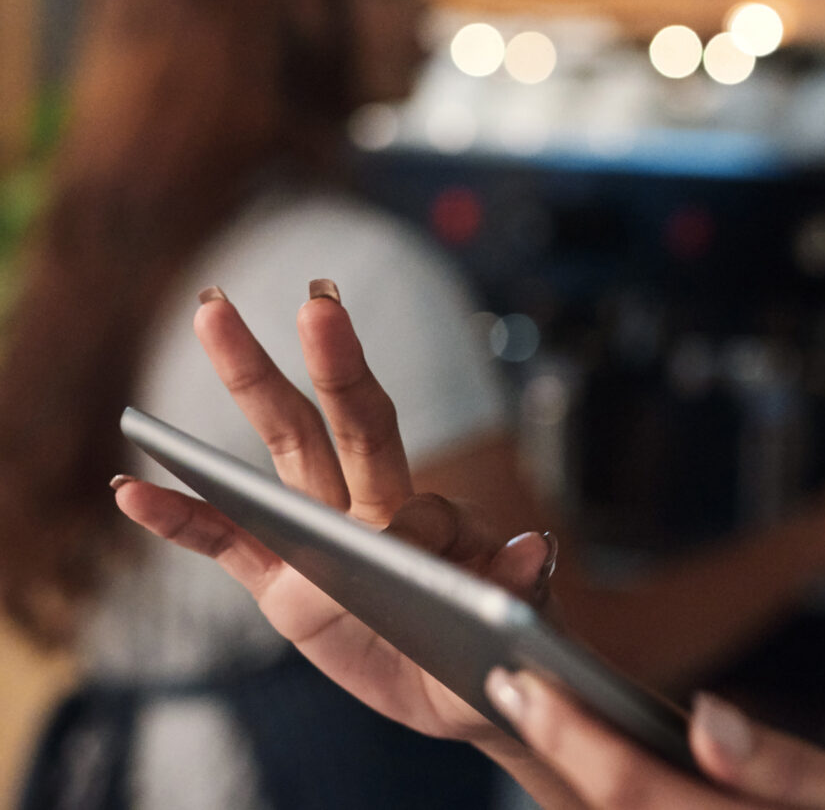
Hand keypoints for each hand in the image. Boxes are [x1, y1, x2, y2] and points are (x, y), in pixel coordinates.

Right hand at [113, 286, 552, 746]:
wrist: (463, 686)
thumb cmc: (495, 649)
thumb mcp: (514, 628)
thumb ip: (517, 585)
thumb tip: (534, 546)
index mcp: (426, 519)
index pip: (410, 500)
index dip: (409, 529)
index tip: (403, 556)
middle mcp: (368, 510)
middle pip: (340, 425)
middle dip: (325, 362)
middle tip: (316, 295)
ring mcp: (318, 539)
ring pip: (278, 451)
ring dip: (249, 382)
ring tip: (214, 314)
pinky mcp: (280, 587)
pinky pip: (223, 542)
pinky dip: (180, 518)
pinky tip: (134, 488)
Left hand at [488, 671, 824, 808]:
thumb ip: (789, 768)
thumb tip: (703, 719)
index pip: (637, 789)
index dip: (571, 732)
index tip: (520, 673)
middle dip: (551, 753)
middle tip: (506, 682)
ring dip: (573, 785)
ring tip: (546, 717)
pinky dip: (618, 803)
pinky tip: (608, 767)